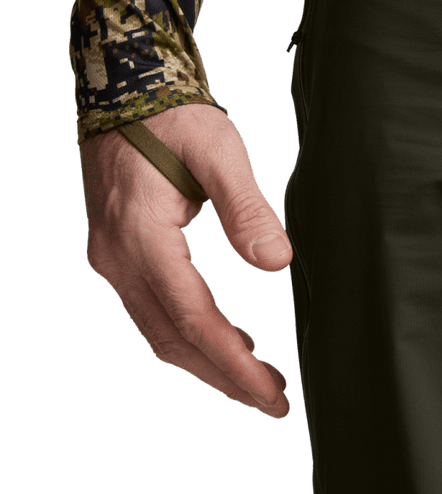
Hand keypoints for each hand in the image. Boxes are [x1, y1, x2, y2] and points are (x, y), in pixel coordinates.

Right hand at [82, 103, 292, 416]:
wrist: (124, 91)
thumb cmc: (173, 117)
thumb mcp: (217, 150)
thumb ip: (245, 208)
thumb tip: (276, 262)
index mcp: (140, 238)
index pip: (191, 319)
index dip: (232, 361)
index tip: (270, 390)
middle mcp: (118, 259)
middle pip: (171, 339)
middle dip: (223, 376)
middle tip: (273, 401)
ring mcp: (113, 260)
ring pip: (159, 332)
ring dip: (207, 361)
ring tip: (259, 382)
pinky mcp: (120, 255)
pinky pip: (154, 312)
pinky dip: (190, 336)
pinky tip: (229, 341)